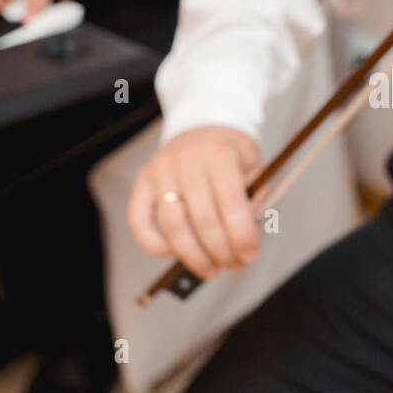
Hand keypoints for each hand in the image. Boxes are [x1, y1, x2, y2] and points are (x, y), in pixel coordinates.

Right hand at [128, 126, 263, 279]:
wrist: (203, 124)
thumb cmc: (231, 152)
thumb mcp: (254, 167)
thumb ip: (252, 200)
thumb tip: (241, 242)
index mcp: (219, 153)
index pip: (230, 202)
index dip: (241, 236)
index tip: (249, 256)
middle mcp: (186, 160)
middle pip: (202, 220)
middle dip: (221, 251)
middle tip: (234, 265)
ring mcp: (160, 170)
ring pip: (172, 226)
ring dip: (193, 256)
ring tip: (211, 268)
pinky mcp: (142, 180)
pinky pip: (139, 221)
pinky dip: (155, 244)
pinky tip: (175, 254)